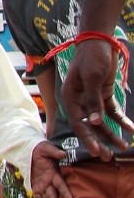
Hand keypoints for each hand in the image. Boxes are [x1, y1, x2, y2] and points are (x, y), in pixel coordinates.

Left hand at [29, 140, 72, 197]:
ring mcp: (44, 185)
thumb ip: (53, 152)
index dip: (65, 191)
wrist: (31, 151)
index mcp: (54, 173)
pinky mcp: (37, 187)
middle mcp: (50, 182)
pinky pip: (37, 197)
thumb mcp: (46, 148)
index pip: (60, 183)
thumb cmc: (41, 148)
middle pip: (53, 195)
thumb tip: (63, 154)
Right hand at [60, 39, 133, 160]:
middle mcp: (79, 100)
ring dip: (111, 134)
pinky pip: (112, 112)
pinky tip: (132, 130)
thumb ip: (94, 100)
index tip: (97, 151)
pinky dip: (121, 121)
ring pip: (101, 122)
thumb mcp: (93, 77)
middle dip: (99, 141)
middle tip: (108, 157)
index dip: (87, 138)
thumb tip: (95, 123)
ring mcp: (92, 99)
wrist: (101, 40)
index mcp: (70, 97)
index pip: (78, 122)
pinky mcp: (103, 95)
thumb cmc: (92, 56)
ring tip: (123, 146)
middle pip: (89, 126)